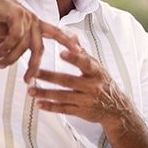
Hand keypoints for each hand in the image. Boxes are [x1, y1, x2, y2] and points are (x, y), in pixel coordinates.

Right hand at [0, 0, 79, 82]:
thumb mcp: (0, 36)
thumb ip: (5, 49)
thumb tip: (1, 62)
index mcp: (34, 25)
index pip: (56, 33)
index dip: (67, 42)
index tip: (79, 50)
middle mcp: (34, 21)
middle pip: (40, 49)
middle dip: (34, 66)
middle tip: (28, 80)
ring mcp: (26, 18)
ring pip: (24, 46)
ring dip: (11, 58)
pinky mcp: (16, 15)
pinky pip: (16, 37)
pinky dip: (7, 47)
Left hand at [28, 49, 147, 146]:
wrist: (116, 108)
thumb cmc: (103, 82)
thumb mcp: (96, 66)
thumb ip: (82, 52)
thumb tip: (71, 35)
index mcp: (96, 72)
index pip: (85, 63)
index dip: (74, 58)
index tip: (61, 52)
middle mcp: (92, 87)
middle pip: (68, 81)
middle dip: (50, 77)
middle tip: (34, 72)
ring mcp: (86, 100)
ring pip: (63, 96)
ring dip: (45, 93)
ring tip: (30, 89)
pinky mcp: (81, 112)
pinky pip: (63, 110)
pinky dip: (50, 107)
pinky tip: (38, 103)